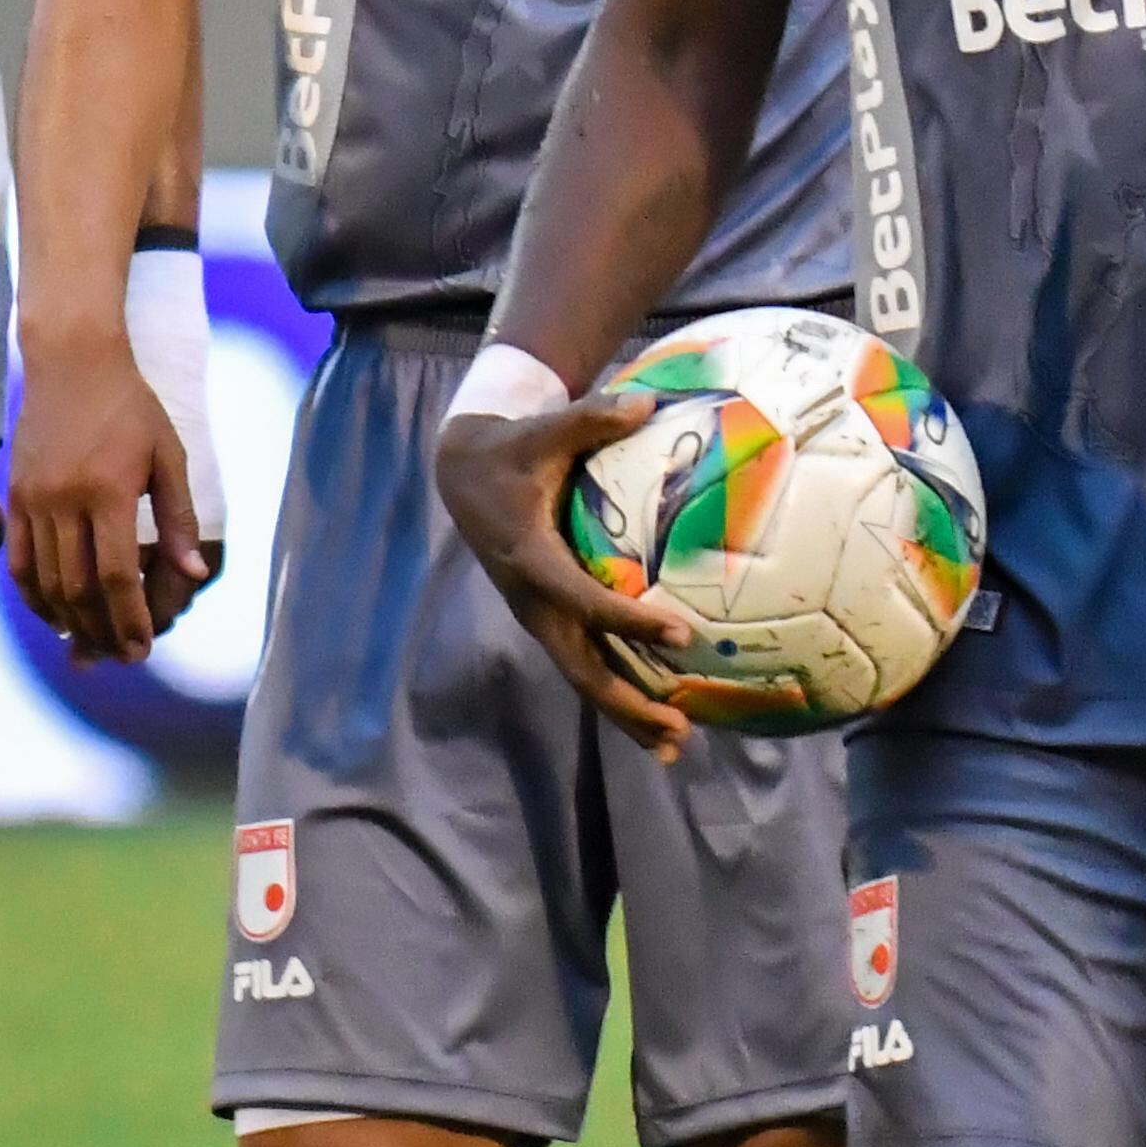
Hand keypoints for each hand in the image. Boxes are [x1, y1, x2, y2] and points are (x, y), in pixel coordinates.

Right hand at [6, 325, 211, 662]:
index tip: (142, 649)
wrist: (71, 361)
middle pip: (80, 589)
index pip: (117, 576)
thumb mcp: (168, 454)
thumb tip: (193, 575)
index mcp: (109, 491)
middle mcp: (65, 500)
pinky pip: (19, 562)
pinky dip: (35, 597)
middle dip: (102, 631)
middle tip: (121, 656)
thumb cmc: (130, 406)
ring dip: (70, 622)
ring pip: (47, 582)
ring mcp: (34, 500)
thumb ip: (177, 518)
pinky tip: (55, 616)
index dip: (130, 620)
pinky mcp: (13, 496)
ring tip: (92, 645)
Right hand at [436, 394, 700, 762]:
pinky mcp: (546, 619)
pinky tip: (658, 715)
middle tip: (678, 724)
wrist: (465, 475)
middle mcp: (532, 601)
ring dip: (625, 713)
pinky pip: (583, 663)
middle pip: (580, 666)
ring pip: (581, 677)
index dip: (630, 620)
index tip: (680, 632)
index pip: (584, 600)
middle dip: (627, 700)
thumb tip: (647, 403)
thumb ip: (593, 418)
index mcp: (531, 559)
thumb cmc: (515, 449)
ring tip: (674, 744)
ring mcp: (538, 616)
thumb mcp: (545, 430)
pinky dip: (617, 692)